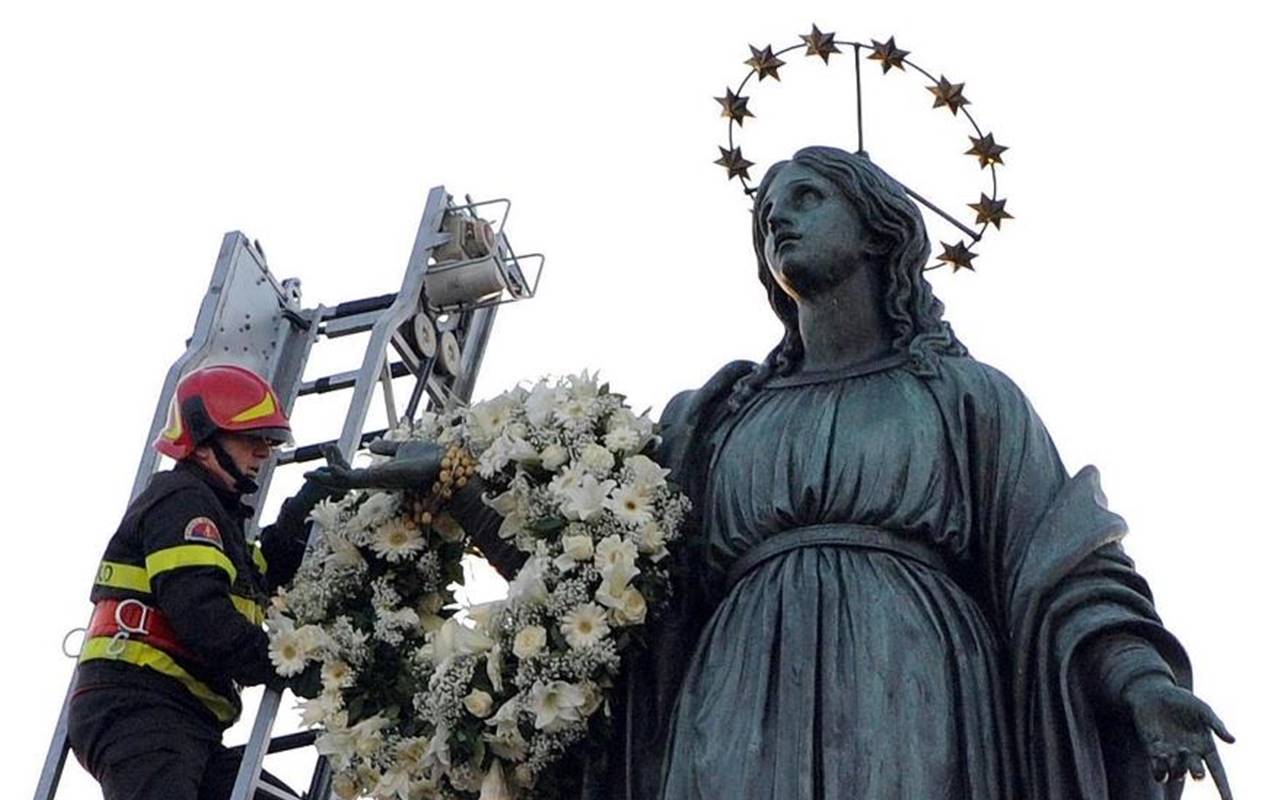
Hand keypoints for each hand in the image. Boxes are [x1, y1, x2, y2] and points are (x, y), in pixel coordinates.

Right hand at [303, 441, 443, 492]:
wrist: (446, 465)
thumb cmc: (430, 459)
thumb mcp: (403, 449)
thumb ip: (387, 449)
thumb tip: (371, 445)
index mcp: (381, 475)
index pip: (351, 472)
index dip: (337, 463)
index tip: (327, 448)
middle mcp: (377, 481)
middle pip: (344, 481)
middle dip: (326, 474)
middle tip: (311, 465)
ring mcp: (378, 482)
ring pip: (345, 483)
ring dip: (327, 475)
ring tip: (310, 471)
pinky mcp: (382, 479)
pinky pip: (356, 480)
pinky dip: (340, 474)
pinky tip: (329, 468)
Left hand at [1123, 674, 1233, 798]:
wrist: (1152, 692)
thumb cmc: (1181, 699)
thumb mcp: (1202, 709)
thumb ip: (1217, 725)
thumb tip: (1233, 741)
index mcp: (1205, 746)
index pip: (1218, 772)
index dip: (1224, 788)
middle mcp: (1189, 754)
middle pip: (1197, 773)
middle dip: (1198, 774)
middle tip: (1197, 771)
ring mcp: (1171, 753)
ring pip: (1177, 774)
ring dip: (1179, 770)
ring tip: (1177, 752)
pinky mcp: (1153, 750)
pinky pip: (1158, 769)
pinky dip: (1160, 768)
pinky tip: (1160, 754)